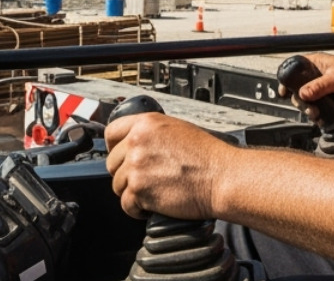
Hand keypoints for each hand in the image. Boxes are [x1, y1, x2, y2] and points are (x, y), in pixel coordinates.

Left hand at [105, 112, 229, 220]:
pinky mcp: (140, 190)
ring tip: (153, 192)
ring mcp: (136, 166)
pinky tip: (152, 205)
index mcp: (145, 123)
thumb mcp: (176, 129)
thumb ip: (150, 134)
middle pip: (112, 163)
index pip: (111, 132)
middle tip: (145, 179)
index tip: (121, 156)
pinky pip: (126, 205)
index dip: (115, 147)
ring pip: (118, 185)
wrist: (222, 177)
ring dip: (133, 192)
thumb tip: (135, 144)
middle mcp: (137, 142)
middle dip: (125, 174)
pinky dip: (137, 210)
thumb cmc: (207, 156)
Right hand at [280, 53, 333, 111]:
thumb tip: (302, 93)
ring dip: (310, 109)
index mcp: (317, 63)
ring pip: (309, 100)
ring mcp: (324, 87)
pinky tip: (324, 116)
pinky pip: (319, 106)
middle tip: (307, 107)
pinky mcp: (331, 98)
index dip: (287, 80)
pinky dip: (320, 112)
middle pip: (300, 89)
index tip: (283, 91)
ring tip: (316, 114)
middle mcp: (318, 75)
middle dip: (301, 100)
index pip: (295, 70)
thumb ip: (319, 86)